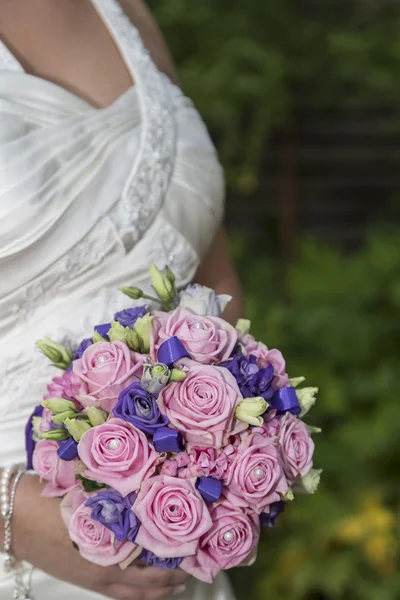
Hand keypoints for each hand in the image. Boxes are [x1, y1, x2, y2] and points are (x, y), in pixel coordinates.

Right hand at [12, 474, 188, 598]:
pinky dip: (136, 593)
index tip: (198, 548)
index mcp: (111, 548)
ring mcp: (93, 578)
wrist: (15, 518)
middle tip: (195, 570)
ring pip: (133, 595)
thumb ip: (122, 501)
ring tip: (177, 582)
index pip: (155, 561)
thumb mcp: (92, 495)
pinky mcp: (83, 580)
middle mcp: (106, 570)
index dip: (179, 558)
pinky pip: (117, 594)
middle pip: (149, 585)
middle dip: (174, 579)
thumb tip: (151, 495)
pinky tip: (144, 585)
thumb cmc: (52, 500)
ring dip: (157, 590)